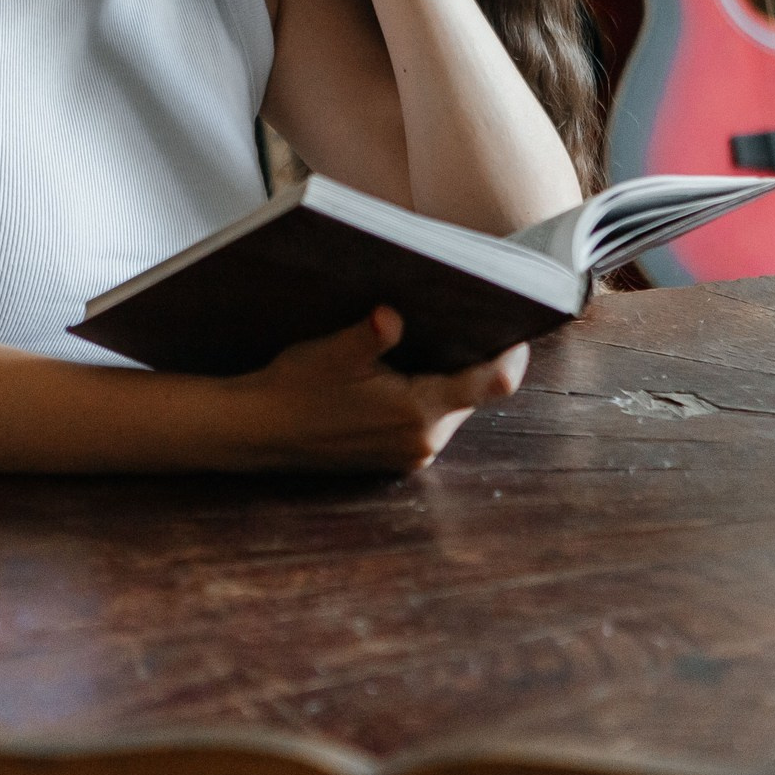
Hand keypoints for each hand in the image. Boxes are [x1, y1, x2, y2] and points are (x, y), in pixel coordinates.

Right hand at [223, 307, 527, 471]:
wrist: (257, 431)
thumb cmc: (294, 387)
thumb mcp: (332, 352)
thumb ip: (370, 333)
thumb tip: (392, 314)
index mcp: (418, 412)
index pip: (493, 383)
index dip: (512, 352)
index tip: (517, 321)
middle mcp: (424, 440)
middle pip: (474, 393)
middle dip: (474, 358)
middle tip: (468, 315)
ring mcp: (410, 454)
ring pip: (452, 407)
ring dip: (447, 377)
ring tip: (434, 338)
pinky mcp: (395, 459)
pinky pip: (429, 422)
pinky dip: (427, 396)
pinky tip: (403, 371)